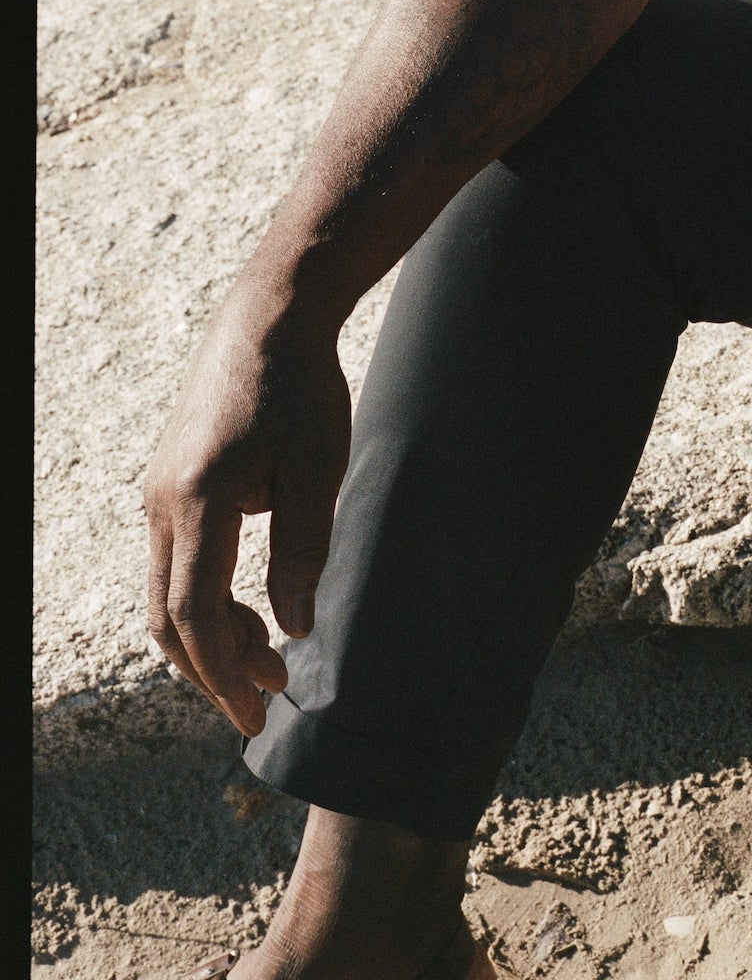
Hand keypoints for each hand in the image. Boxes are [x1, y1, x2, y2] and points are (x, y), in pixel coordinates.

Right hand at [143, 287, 353, 736]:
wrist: (270, 317)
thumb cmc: (302, 389)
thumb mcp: (318, 468)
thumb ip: (303, 549)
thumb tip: (295, 628)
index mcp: (198, 501)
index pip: (196, 615)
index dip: (224, 672)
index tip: (260, 710)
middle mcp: (162, 503)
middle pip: (169, 616)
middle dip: (214, 668)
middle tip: (267, 701)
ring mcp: (158, 491)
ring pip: (167, 590)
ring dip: (210, 633)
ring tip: (268, 658)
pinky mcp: (169, 481)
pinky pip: (175, 558)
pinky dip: (205, 595)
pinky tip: (250, 604)